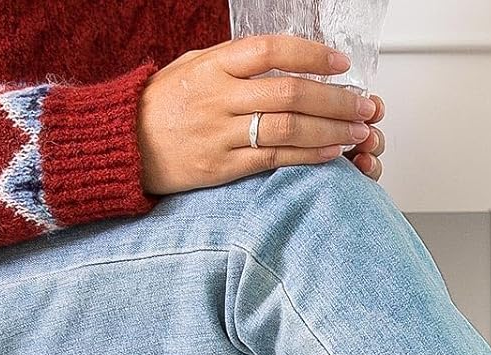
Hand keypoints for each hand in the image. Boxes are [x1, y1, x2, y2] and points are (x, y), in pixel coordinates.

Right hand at [137, 34, 384, 194]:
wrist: (126, 145)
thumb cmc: (162, 105)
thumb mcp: (192, 67)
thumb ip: (235, 63)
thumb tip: (281, 57)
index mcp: (213, 66)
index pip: (270, 52)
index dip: (310, 55)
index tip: (341, 62)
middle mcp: (219, 97)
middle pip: (290, 93)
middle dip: (335, 99)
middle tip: (365, 104)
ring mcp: (222, 133)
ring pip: (287, 128)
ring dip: (329, 130)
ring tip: (357, 131)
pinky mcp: (224, 167)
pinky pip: (274, 159)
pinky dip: (308, 155)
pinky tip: (332, 152)